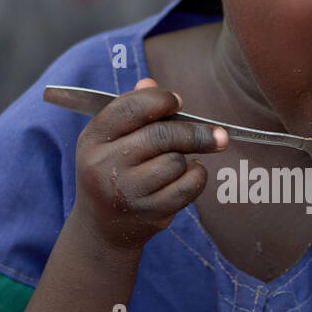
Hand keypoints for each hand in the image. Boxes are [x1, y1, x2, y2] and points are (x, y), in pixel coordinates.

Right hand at [72, 77, 227, 249]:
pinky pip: (187, 186)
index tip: (179, 102)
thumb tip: (151, 84)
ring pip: (175, 161)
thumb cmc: (112, 171)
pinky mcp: (148, 213)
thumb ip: (131, 109)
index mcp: (93, 138)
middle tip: (218, 133)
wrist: (102, 227)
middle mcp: (104, 165)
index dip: (160, 100)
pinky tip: (191, 174)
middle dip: (194, 131)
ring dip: (188, 158)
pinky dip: (197, 176)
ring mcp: (126, 192)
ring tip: (183, 160)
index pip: (130, 108)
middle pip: (160, 135)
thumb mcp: (109, 139)